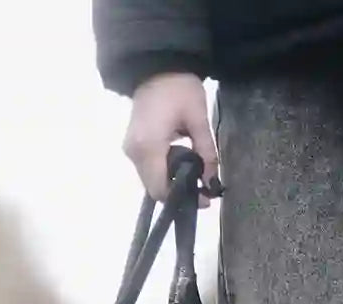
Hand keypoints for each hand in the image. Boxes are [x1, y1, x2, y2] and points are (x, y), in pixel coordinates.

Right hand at [123, 73, 218, 204]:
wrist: (156, 65)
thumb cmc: (179, 87)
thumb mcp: (198, 118)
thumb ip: (206, 152)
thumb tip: (212, 182)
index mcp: (149, 147)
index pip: (161, 188)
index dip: (181, 198)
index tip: (203, 198)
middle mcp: (134, 154)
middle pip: (154, 188)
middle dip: (177, 192)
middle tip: (202, 189)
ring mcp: (130, 151)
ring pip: (150, 181)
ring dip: (171, 182)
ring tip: (194, 175)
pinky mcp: (132, 147)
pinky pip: (148, 170)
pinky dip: (163, 172)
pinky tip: (180, 163)